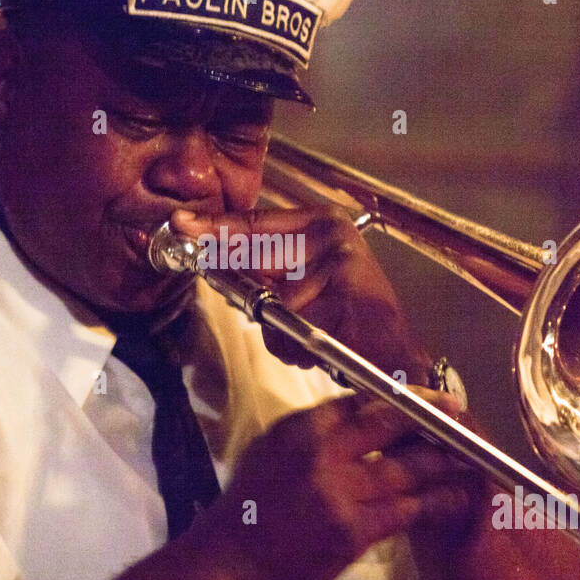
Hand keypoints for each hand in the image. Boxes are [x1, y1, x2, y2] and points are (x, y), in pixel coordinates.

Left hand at [171, 205, 431, 383]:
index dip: (215, 225)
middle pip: (256, 258)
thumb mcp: (307, 283)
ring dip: (283, 333)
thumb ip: (267, 270)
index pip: (257, 221)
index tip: (181, 223)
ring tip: (314, 338)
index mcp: (322, 224)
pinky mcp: (346, 293)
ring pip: (272, 304)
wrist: (398, 359)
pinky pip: (293, 328)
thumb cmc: (350, 322)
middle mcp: (332, 234)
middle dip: (249, 291)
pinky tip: (326, 347)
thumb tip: (214, 262)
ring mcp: (341, 261)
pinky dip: (299, 347)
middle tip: (262, 302)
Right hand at [189, 387, 473, 579]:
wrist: (234, 559)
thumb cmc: (252, 502)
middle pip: (391, 426)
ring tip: (470, 457)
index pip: (364, 400)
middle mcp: (323, 454)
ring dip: (444, 462)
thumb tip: (363, 414)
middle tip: (460, 414)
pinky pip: (405, 511)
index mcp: (303, 428)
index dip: (404, 398)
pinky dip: (435, 502)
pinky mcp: (353, 531)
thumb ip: (316, 429)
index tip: (428, 398)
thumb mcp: (274, 446)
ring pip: (407, 470)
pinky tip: (455, 497)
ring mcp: (340, 494)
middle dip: (432, 419)